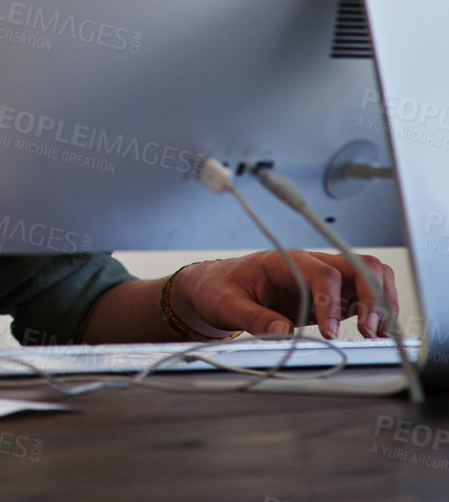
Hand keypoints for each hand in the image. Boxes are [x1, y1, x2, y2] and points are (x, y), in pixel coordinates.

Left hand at [172, 250, 399, 339]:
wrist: (215, 286)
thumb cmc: (219, 289)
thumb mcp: (225, 304)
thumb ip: (252, 317)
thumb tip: (283, 333)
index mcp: (284, 260)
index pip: (322, 272)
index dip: (331, 301)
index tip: (330, 332)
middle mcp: (310, 265)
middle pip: (359, 266)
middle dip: (373, 297)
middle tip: (370, 331)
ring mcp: (324, 279)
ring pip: (370, 277)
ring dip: (382, 304)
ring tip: (378, 336)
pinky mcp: (330, 296)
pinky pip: (364, 297)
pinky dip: (378, 314)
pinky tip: (377, 335)